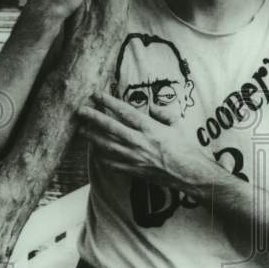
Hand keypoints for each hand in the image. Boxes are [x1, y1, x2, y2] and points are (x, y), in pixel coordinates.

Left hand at [77, 91, 210, 193]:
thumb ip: (162, 113)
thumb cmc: (184, 148)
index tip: (96, 94)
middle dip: (93, 117)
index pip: (124, 111)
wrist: (188, 173)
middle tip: (80, 110)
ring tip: (81, 130)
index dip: (108, 101)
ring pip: (106, 145)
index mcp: (150, 128)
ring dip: (92, 137)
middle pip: (110, 127)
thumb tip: (151, 107)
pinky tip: (95, 151)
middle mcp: (139, 141)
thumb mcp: (176, 124)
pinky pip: (112, 163)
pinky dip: (101, 157)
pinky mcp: (133, 170)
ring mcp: (134, 157)